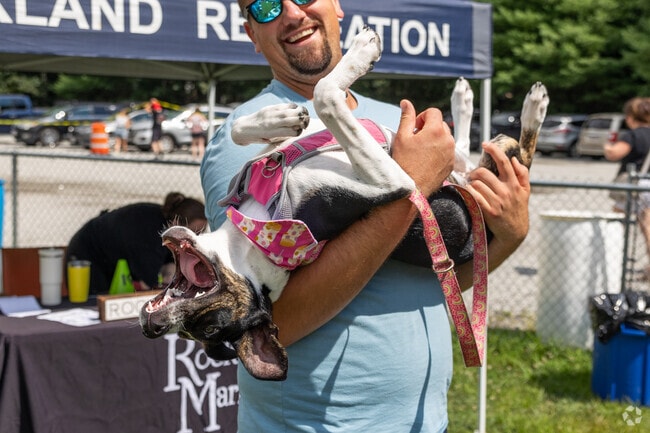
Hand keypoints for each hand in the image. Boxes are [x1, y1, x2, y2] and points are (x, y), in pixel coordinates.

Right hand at [391, 100, 455, 195]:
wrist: (411, 189)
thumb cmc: (404, 163)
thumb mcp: (401, 137)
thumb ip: (406, 117)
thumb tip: (406, 102)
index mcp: (436, 130)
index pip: (433, 112)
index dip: (422, 117)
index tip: (414, 128)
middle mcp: (448, 140)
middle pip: (440, 124)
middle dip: (429, 128)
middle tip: (416, 140)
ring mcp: (451, 153)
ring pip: (445, 138)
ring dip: (435, 140)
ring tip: (421, 152)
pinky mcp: (451, 164)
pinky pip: (447, 152)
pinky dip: (439, 152)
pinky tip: (426, 161)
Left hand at [466, 141, 530, 256]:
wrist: (514, 232)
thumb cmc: (518, 209)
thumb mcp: (526, 192)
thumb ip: (522, 174)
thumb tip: (514, 159)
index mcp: (515, 184)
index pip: (504, 162)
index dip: (494, 150)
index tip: (485, 144)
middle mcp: (506, 191)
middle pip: (483, 173)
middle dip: (475, 172)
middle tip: (473, 176)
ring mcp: (497, 201)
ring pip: (476, 184)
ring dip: (471, 183)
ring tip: (472, 186)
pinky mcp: (489, 211)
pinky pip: (473, 196)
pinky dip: (469, 192)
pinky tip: (469, 193)